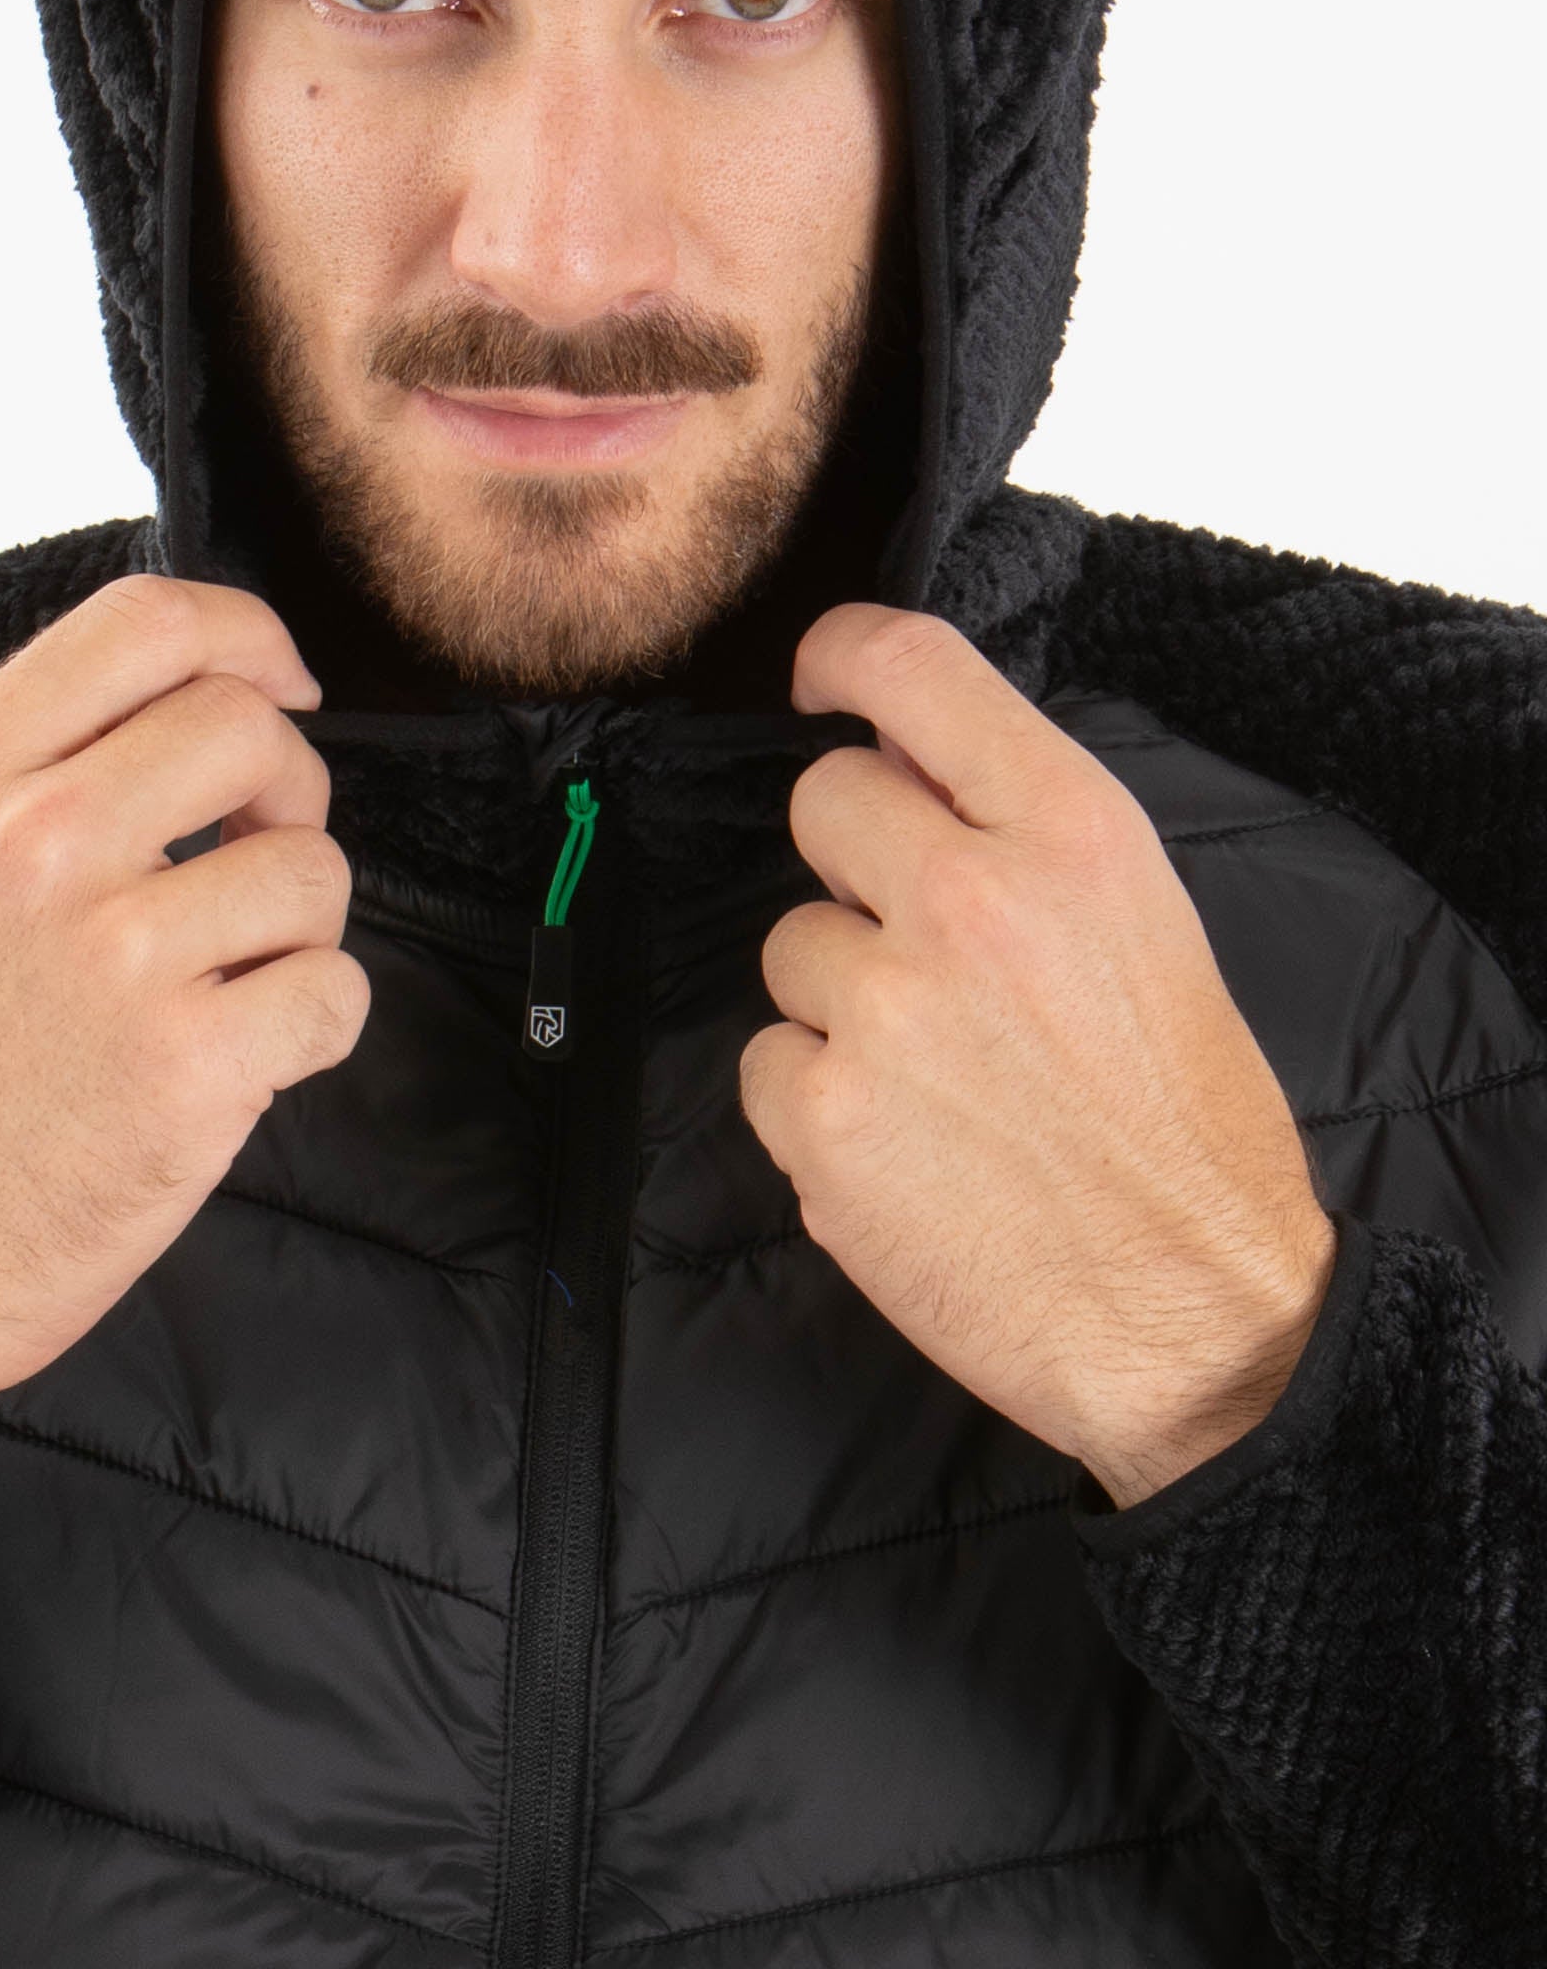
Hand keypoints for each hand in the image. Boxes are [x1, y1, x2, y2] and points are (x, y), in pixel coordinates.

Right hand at [0, 575, 367, 1450]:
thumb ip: (35, 770)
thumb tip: (189, 699)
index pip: (148, 621)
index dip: (249, 635)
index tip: (283, 680)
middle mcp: (39, 840)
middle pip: (251, 725)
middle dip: (287, 787)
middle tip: (250, 854)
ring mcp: (118, 952)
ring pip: (313, 867)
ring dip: (298, 927)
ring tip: (222, 981)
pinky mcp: (190, 1064)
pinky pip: (335, 991)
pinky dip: (312, 1025)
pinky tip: (240, 1057)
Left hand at [740, 606, 1334, 1506]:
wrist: (1198, 1315)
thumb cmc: (1185, 1124)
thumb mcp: (1143, 926)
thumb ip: (1016, 829)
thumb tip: (890, 752)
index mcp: (1071, 834)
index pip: (915, 667)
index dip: (843, 654)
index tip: (818, 676)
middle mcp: (970, 900)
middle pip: (822, 798)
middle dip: (855, 860)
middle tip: (925, 945)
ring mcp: (885, 1006)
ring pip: (791, 941)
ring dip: (843, 994)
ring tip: (944, 1076)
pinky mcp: (821, 1112)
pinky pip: (769, 1058)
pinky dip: (818, 1098)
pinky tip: (907, 1145)